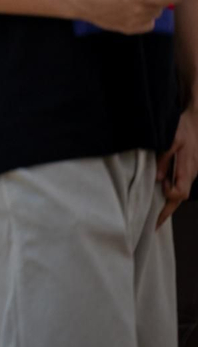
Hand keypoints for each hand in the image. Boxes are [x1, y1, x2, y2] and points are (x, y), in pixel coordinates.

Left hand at [158, 108, 197, 226]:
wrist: (195, 120)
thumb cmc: (182, 128)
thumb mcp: (171, 140)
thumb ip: (164, 159)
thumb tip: (158, 179)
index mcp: (187, 168)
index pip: (180, 192)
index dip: (167, 198)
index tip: (155, 198)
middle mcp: (191, 173)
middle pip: (180, 197)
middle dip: (167, 212)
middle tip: (153, 226)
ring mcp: (190, 172)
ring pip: (180, 193)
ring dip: (168, 205)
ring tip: (154, 218)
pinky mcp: (186, 170)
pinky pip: (179, 186)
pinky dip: (170, 195)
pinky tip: (160, 199)